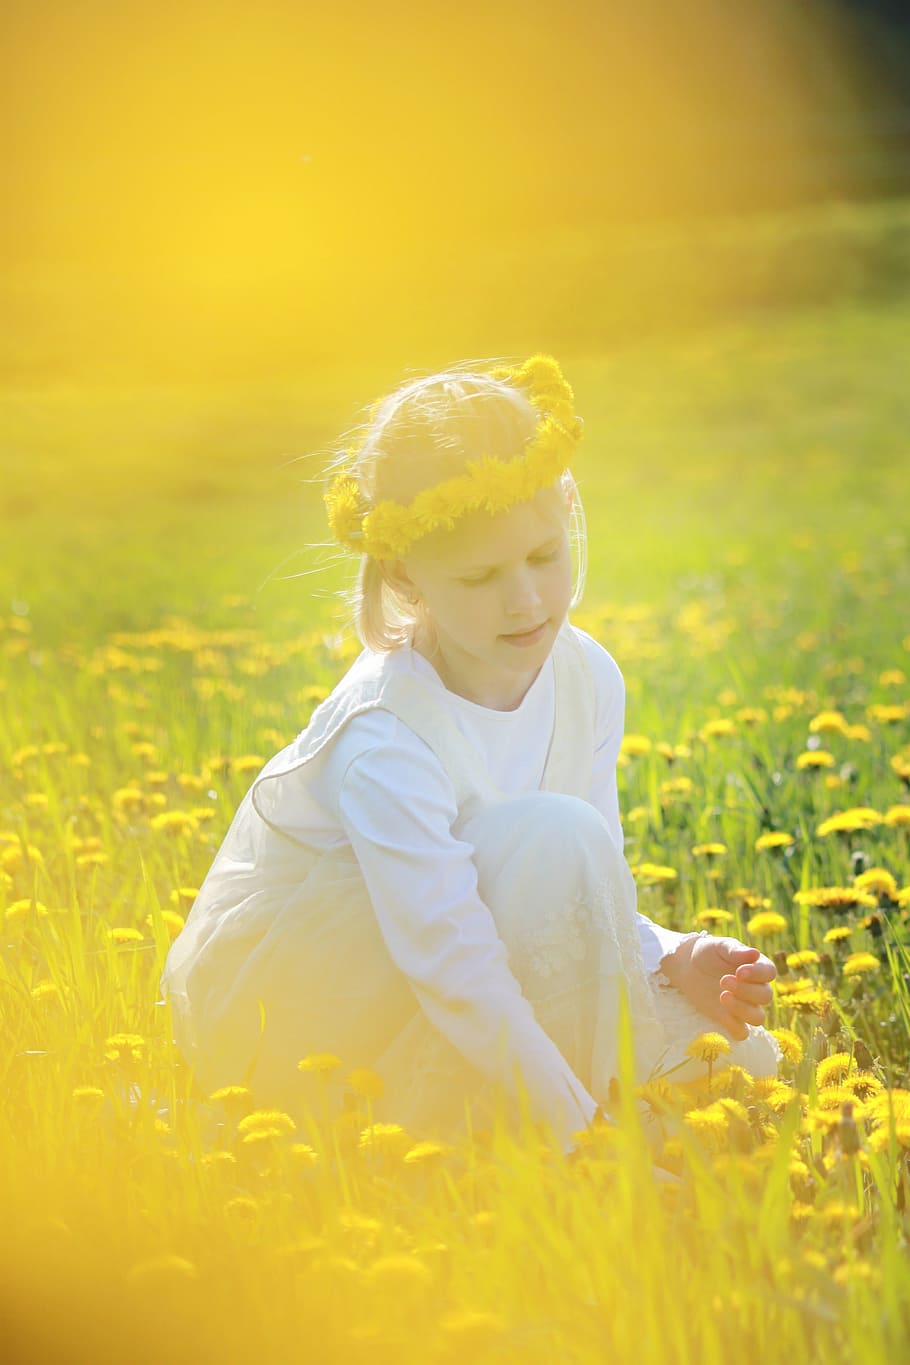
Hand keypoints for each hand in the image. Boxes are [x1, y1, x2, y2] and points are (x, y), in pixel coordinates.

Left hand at [659, 935, 776, 1042]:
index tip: (739, 972)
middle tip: (724, 981)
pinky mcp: (730, 1020)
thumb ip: (736, 951)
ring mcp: (744, 1006)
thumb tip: (755, 953)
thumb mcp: (720, 946)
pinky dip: (735, 1027)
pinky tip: (721, 1013)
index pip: (769, 973)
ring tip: (723, 996)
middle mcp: (755, 989)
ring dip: (743, 1010)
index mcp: (757, 968)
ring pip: (758, 1018)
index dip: (758, 974)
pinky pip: (741, 1032)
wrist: (688, 965)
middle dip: (746, 990)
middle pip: (765, 996)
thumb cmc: (709, 953)